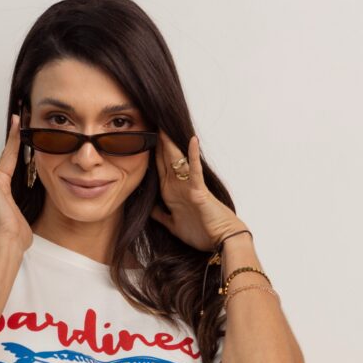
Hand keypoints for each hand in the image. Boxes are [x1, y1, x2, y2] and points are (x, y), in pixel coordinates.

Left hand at [150, 129, 248, 252]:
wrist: (220, 240)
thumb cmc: (201, 233)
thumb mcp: (173, 225)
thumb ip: (161, 216)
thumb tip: (150, 209)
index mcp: (171, 193)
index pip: (159, 167)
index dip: (151, 153)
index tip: (142, 139)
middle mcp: (179, 186)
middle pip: (165, 159)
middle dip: (157, 143)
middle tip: (149, 122)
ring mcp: (189, 186)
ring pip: (177, 160)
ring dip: (170, 144)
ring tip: (162, 126)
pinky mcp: (199, 191)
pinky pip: (195, 171)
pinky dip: (192, 156)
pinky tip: (191, 141)